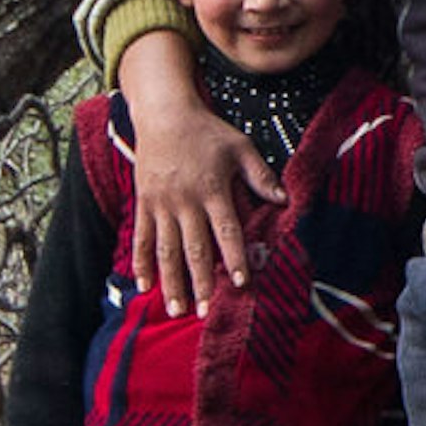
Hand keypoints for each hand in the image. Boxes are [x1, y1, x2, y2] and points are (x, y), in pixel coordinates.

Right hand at [118, 32, 271, 315]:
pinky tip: (143, 285)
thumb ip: (260, 176)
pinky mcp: (143, 203)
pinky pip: (141, 237)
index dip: (234, 257)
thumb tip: (284, 200)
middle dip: (200, 281)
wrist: (164, 115)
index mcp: (212, 190)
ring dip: (170, 281)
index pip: (226, 231)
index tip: (241, 282)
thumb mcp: (241, 148)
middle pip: (194, 248)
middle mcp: (185, 201)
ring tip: (175, 308)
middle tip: (204, 311)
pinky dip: (140, 262)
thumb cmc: (208, 133)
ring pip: (165, 249)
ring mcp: (160, 204)